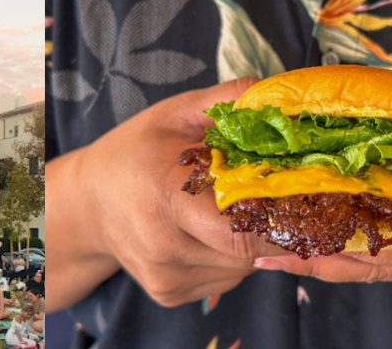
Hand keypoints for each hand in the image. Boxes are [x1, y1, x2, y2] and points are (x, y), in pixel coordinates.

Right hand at [52, 78, 287, 307]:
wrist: (87, 204)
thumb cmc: (133, 153)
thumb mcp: (175, 114)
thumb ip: (229, 102)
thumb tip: (282, 96)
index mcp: (166, 200)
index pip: (241, 230)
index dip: (281, 219)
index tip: (305, 197)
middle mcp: (164, 250)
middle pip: (249, 250)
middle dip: (272, 224)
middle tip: (280, 196)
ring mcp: (166, 278)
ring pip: (242, 267)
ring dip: (252, 240)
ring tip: (231, 208)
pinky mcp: (169, 295)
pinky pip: (226, 277)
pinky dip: (233, 256)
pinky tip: (212, 230)